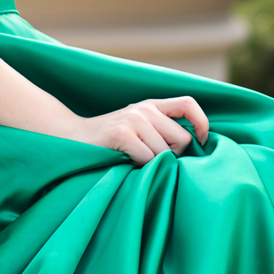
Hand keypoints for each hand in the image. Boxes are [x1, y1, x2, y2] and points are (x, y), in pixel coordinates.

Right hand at [65, 96, 210, 165]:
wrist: (71, 137)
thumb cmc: (109, 141)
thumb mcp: (137, 128)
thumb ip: (160, 131)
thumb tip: (193, 149)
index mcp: (152, 105)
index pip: (188, 104)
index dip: (202, 123)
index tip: (201, 142)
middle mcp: (145, 109)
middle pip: (182, 139)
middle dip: (173, 157)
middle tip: (152, 161)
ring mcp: (134, 119)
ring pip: (164, 153)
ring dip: (152, 165)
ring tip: (134, 162)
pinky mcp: (122, 133)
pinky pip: (147, 159)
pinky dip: (140, 168)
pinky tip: (125, 164)